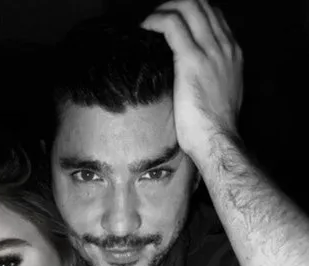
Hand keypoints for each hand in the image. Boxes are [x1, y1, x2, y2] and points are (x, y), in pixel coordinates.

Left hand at [142, 0, 242, 162]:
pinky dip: (155, 21)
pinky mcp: (192, 61)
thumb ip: (213, 78)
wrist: (218, 141)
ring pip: (187, 7)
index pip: (213, 14)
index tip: (170, 22)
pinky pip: (171, 25)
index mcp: (233, 53)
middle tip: (155, 20)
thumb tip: (195, 78)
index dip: (189, 11)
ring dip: (163, 10)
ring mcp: (211, 51)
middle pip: (200, 4)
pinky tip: (145, 30)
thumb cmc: (213, 129)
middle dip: (174, 5)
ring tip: (148, 24)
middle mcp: (225, 46)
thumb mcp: (221, 95)